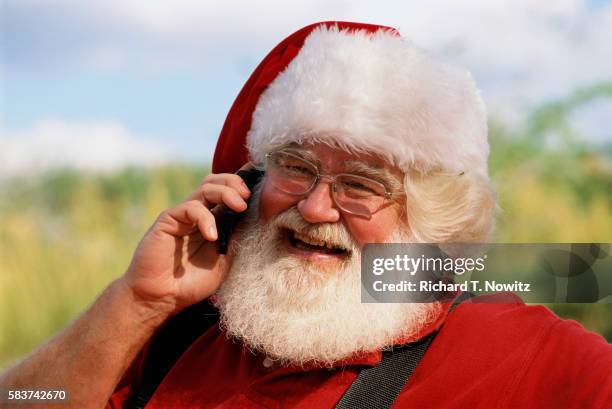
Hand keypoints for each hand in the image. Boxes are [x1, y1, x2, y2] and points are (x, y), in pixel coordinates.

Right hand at [121, 165, 252, 314]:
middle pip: (217, 182)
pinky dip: (205, 218)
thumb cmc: (191, 283)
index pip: (228, 192)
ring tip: (240, 206)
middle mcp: (199, 213)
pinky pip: (190, 208)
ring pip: (206, 187)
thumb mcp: (223, 261)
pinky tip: (212, 236)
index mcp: (213, 220)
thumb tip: (256, 219)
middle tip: (248, 196)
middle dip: (236, 182)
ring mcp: (183, 215)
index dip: (244, 183)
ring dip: (226, 192)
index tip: (262, 179)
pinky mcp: (168, 220)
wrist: (161, 298)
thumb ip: (235, 239)